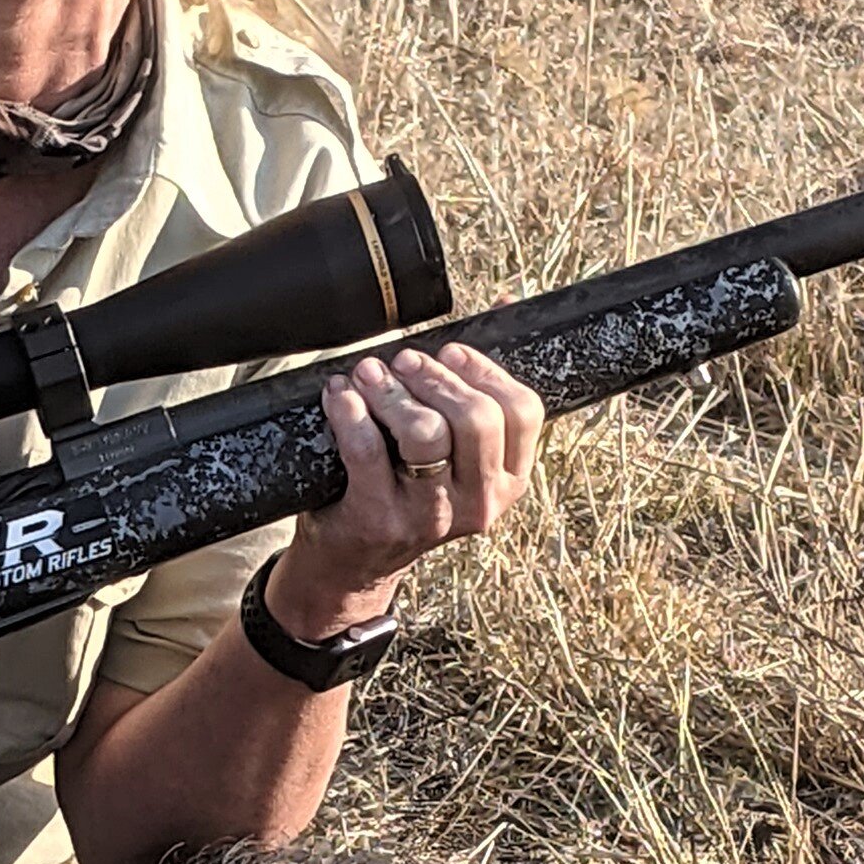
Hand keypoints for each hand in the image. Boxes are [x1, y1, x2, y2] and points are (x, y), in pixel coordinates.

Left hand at [281, 342, 545, 630]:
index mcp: (510, 480)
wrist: (355, 562)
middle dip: (436, 377)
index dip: (486, 370)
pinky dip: (350, 411)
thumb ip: (479, 384)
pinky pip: (366, 450)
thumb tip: (502, 301)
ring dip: (391, 391)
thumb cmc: (406, 487)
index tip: (452, 351)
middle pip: (477, 418)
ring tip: (367, 375)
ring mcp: (430, 516)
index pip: (523, 411)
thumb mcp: (456, 449)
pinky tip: (339, 395)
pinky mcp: (378, 519)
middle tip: (405, 361)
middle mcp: (480, 504)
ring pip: (424, 433)